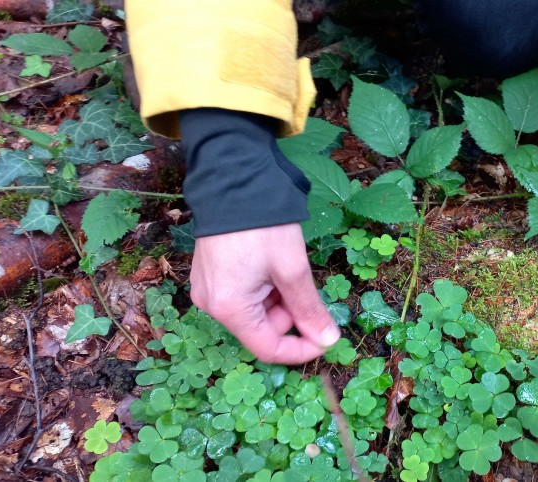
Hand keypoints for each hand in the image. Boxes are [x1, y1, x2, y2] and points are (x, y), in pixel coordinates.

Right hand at [189, 223, 339, 363]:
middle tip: (303, 282)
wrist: (233, 182)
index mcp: (230, 309)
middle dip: (290, 314)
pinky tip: (270, 263)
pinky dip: (264, 288)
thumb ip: (310, 309)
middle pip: (262, 329)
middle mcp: (212, 306)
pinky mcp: (210, 276)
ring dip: (279, 298)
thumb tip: (329, 341)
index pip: (269, 349)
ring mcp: (208, 290)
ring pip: (255, 312)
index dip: (302, 350)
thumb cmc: (263, 226)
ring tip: (284, 266)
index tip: (328, 338)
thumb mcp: (293, 269)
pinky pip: (243, 296)